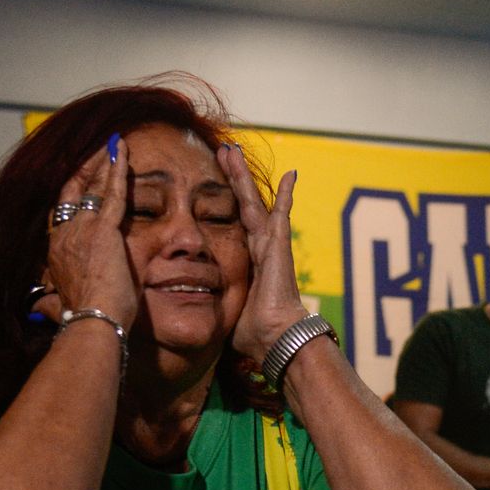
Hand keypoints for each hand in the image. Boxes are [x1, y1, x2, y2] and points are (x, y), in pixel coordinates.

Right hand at [45, 137, 138, 325]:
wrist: (92, 322)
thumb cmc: (85, 318)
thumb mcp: (61, 307)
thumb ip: (50, 305)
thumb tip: (37, 312)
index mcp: (54, 251)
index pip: (63, 213)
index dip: (71, 193)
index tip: (79, 180)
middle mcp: (63, 235)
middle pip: (73, 192)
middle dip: (86, 170)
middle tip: (98, 151)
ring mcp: (82, 229)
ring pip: (92, 187)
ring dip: (103, 164)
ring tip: (112, 145)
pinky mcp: (104, 229)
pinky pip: (112, 192)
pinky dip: (117, 169)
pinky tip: (122, 150)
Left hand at [218, 144, 307, 361]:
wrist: (275, 337)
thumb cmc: (254, 332)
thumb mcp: (225, 309)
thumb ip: (215, 302)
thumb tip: (198, 313)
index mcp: (250, 262)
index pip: (237, 223)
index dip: (227, 202)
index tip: (217, 182)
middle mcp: (262, 249)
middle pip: (244, 205)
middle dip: (232, 179)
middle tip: (223, 154)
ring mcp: (271, 245)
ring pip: (255, 202)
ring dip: (244, 177)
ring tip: (234, 152)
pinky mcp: (279, 246)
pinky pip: (282, 214)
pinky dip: (287, 195)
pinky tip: (291, 174)